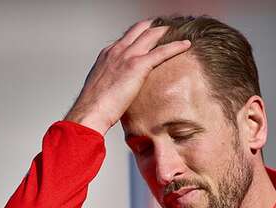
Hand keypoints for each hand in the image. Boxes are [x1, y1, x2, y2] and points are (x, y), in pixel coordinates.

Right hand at [64, 20, 190, 134]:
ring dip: (166, 32)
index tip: (150, 37)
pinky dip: (176, 46)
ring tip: (178, 33)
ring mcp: (127, 56)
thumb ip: (111, 81)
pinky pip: (162, 51)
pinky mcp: (138, 65)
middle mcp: (117, 50)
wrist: (90, 112)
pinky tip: (185, 45)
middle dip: (155, 27)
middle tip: (168, 30)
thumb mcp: (100, 87)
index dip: (141, 35)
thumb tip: (118, 89)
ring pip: (152, 34)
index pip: (127, 37)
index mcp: (107, 55)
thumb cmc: (94, 106)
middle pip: (140, 29)